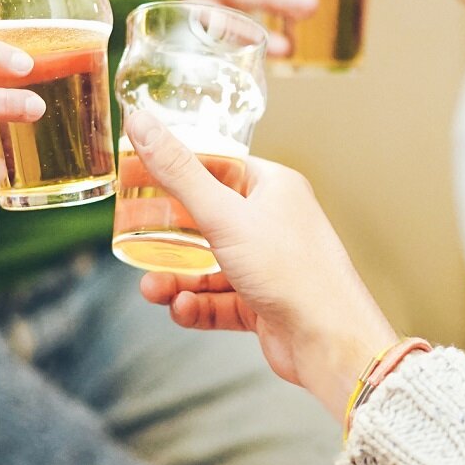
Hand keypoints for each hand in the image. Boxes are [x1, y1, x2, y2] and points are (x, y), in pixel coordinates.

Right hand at [125, 112, 397, 420]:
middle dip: (168, 238)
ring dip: (177, 279)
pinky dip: (197, 305)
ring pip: (209, 266)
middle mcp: (274, 223)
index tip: (138, 176)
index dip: (178, 171)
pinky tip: (181, 309)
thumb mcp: (224, 215)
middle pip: (207, 220)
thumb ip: (178, 171)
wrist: (330, 342)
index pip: (219, 167)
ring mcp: (269, 265)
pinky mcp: (264, 303)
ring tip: (153, 290)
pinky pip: (219, 300)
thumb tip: (141, 121)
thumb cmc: (292, 271)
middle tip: (134, 241)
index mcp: (274, 188)